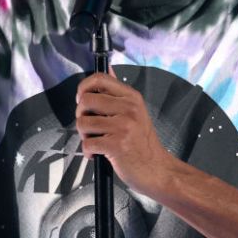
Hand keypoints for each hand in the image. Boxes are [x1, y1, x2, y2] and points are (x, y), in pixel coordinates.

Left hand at [75, 69, 176, 196]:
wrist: (157, 169)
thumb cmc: (143, 143)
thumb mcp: (135, 111)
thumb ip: (117, 93)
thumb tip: (107, 68)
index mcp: (132, 98)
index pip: (99, 79)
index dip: (83, 88)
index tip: (82, 99)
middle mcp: (128, 109)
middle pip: (85, 100)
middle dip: (81, 115)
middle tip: (89, 126)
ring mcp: (123, 126)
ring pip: (82, 123)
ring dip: (84, 135)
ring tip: (95, 141)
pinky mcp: (116, 145)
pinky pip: (87, 143)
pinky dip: (88, 151)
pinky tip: (98, 153)